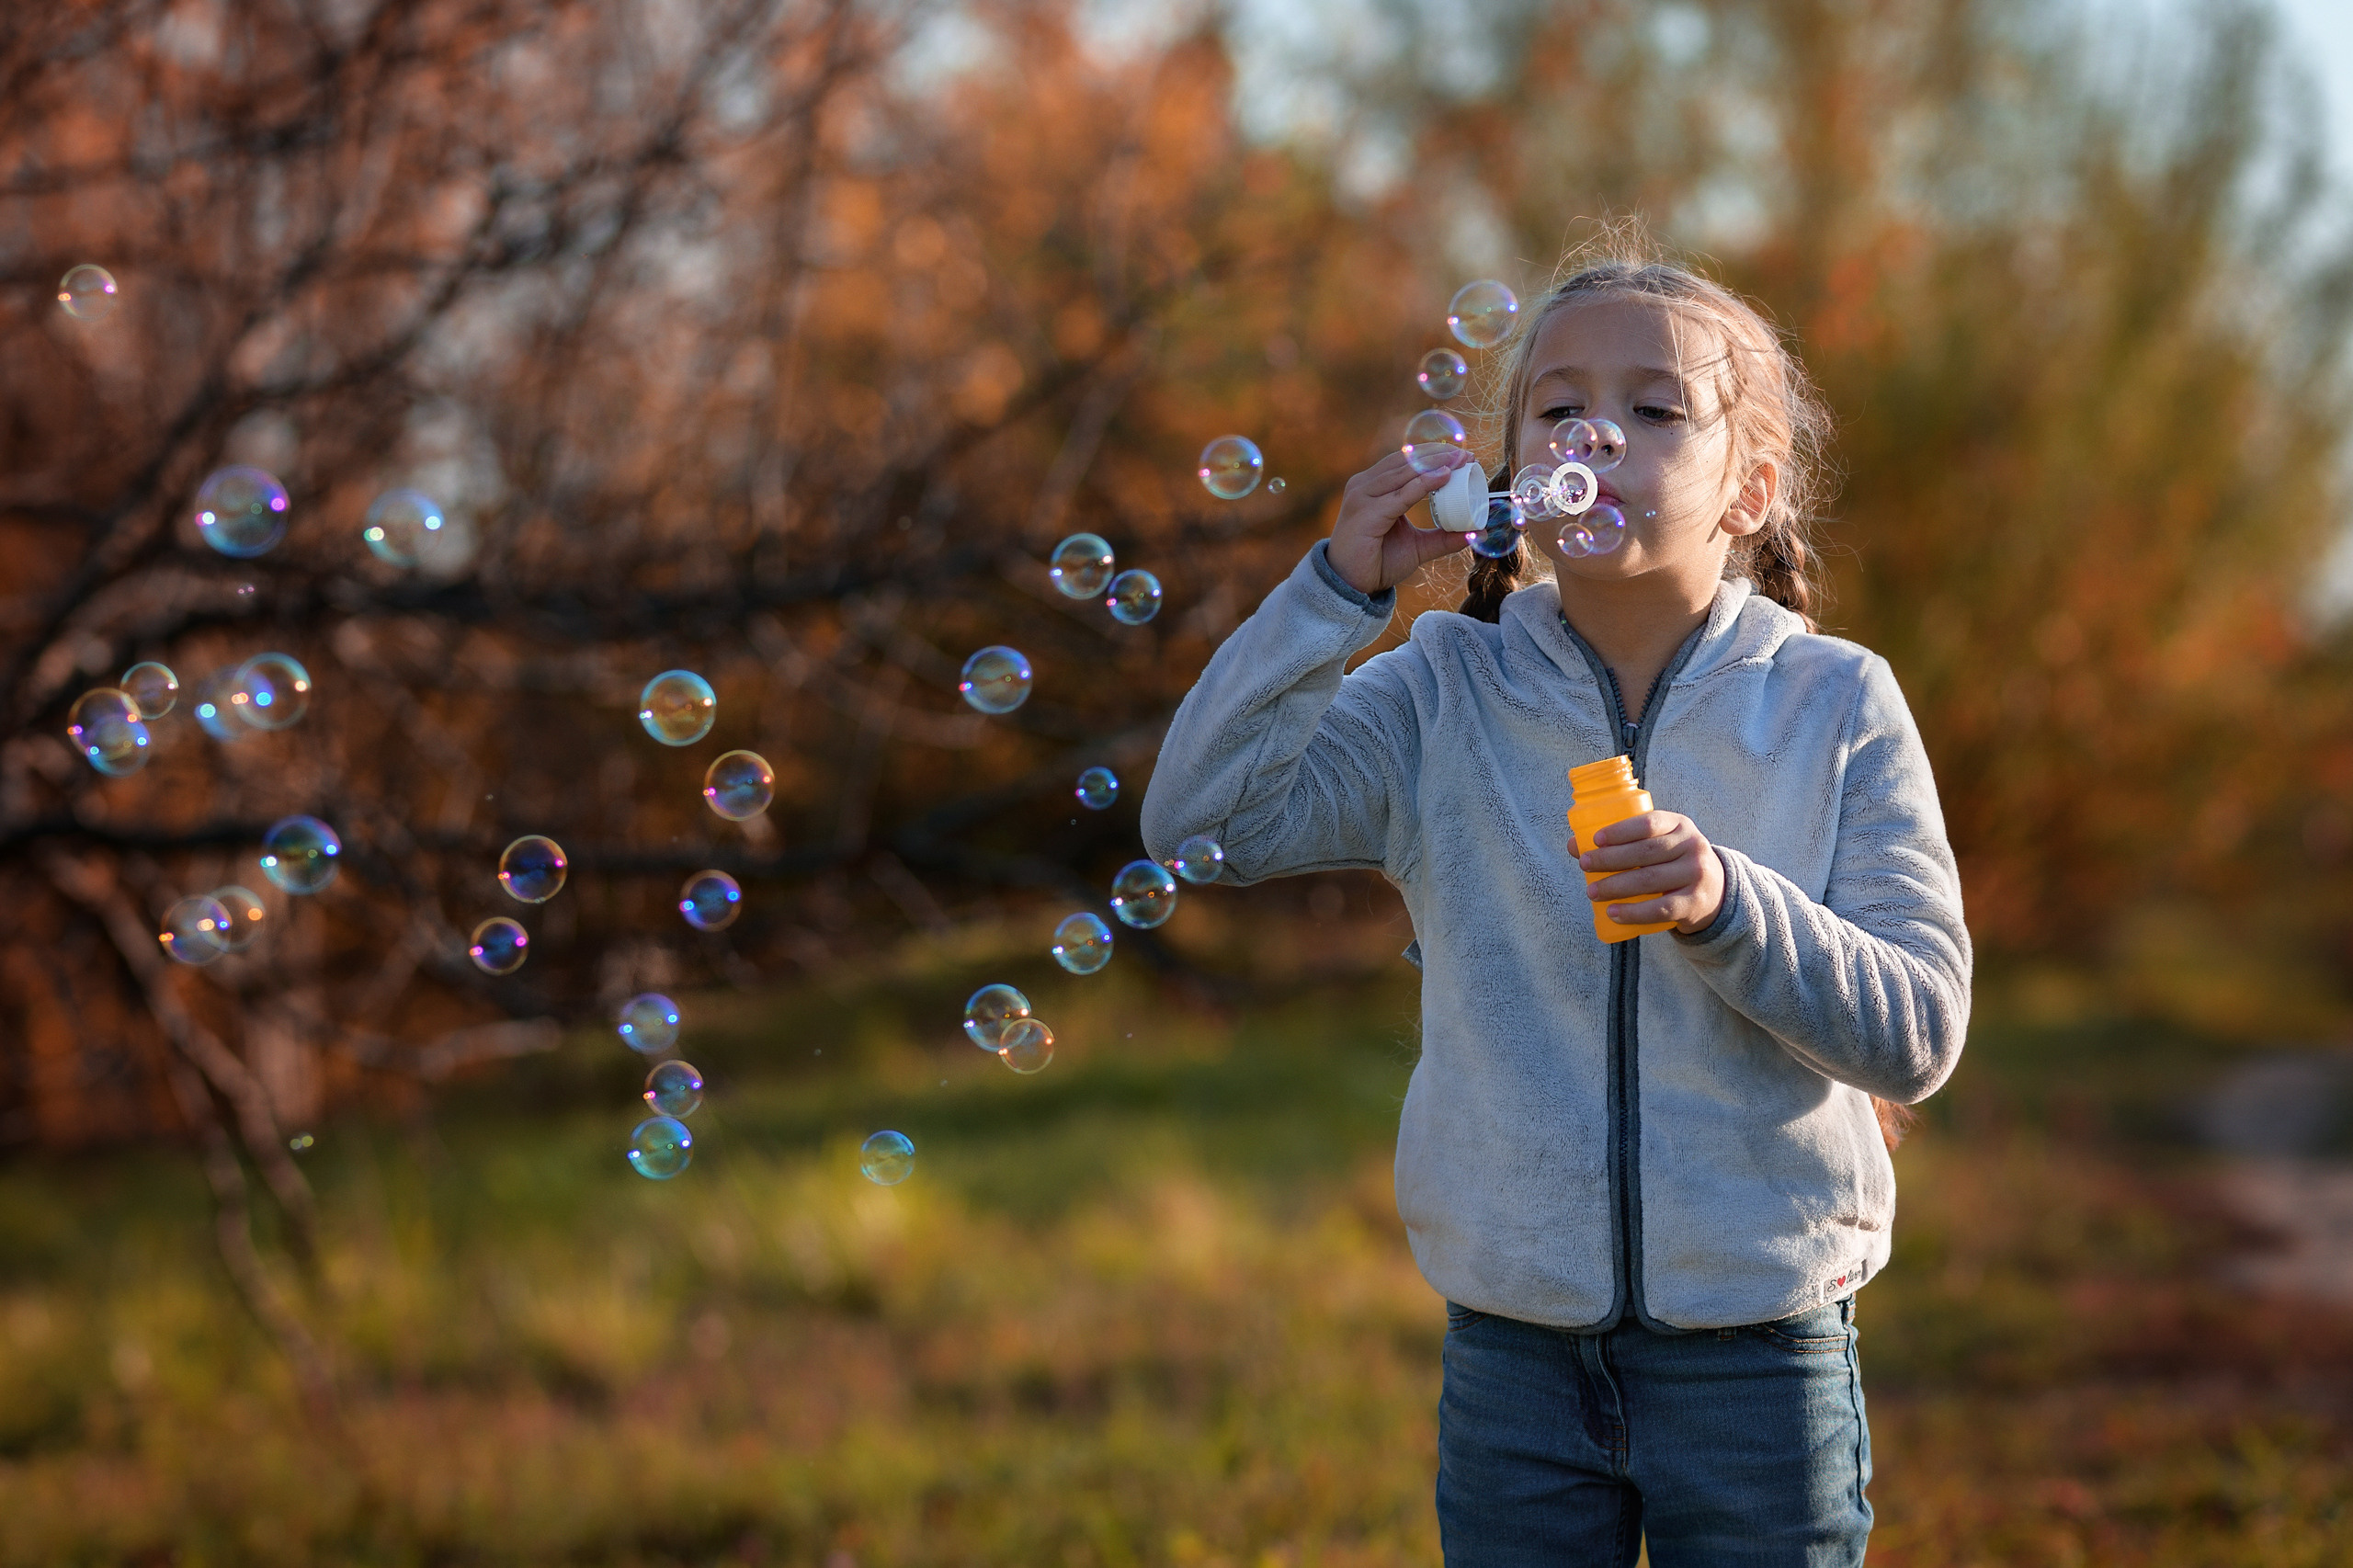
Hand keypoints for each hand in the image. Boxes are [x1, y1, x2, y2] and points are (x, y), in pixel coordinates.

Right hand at [1328, 448, 1471, 593]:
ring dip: (1434, 464)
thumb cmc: (1378, 562)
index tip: (1463, 455)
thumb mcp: (1417, 547)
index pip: (1405, 461)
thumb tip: (1476, 534)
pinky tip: (1443, 477)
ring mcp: (1362, 496)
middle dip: (1438, 454)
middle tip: (1467, 454)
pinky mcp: (1364, 513)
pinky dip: (1423, 484)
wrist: (1350, 585)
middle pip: (1405, 461)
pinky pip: (1399, 495)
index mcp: (1373, 486)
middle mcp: (1365, 485)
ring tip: (1460, 461)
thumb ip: (1443, 539)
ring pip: (1403, 472)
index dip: (1434, 454)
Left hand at [1568, 811, 1723, 933]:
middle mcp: (1692, 846)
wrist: (1713, 891)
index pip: (1649, 823)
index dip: (1621, 831)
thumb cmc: (1671, 862)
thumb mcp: (1656, 844)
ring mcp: (1696, 874)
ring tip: (1592, 892)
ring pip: (1650, 880)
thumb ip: (1623, 842)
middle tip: (1584, 865)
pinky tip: (1613, 913)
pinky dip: (1634, 912)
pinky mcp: (1694, 902)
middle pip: (1646, 852)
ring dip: (1616, 886)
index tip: (1595, 840)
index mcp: (1679, 825)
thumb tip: (1574, 845)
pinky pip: (1661, 908)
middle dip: (1610, 858)